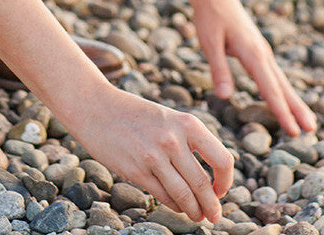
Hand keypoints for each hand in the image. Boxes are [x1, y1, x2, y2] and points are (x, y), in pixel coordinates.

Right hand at [69, 85, 233, 221]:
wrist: (97, 108)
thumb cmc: (135, 114)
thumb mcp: (168, 118)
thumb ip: (187, 140)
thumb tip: (209, 173)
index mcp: (188, 123)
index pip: (222, 159)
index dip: (226, 181)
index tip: (221, 190)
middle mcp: (174, 140)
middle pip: (203, 184)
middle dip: (212, 205)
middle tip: (215, 216)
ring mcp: (154, 157)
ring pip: (184, 195)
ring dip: (195, 211)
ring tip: (198, 216)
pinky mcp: (136, 171)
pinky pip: (164, 196)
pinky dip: (175, 206)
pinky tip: (178, 207)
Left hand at [190, 0, 316, 135]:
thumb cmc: (209, 14)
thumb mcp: (209, 42)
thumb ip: (219, 69)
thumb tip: (225, 97)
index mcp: (252, 53)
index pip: (270, 89)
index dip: (281, 111)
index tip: (294, 131)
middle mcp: (262, 52)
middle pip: (283, 86)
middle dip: (297, 109)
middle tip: (312, 130)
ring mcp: (261, 50)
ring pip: (281, 79)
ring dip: (293, 100)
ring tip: (307, 119)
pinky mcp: (257, 48)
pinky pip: (273, 73)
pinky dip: (282, 89)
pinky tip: (284, 97)